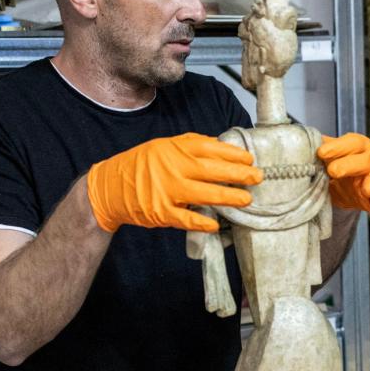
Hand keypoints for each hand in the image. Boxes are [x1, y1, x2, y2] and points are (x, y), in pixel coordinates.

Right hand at [86, 133, 261, 232]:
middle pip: (212, 170)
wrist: (111, 186)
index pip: (210, 148)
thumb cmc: (143, 165)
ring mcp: (167, 190)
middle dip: (239, 174)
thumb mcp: (164, 146)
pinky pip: (186, 218)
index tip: (250, 159)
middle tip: (258, 178)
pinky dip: (202, 222)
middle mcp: (172, 167)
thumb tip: (222, 147)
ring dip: (228, 197)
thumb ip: (191, 146)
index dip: (233, 154)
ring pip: (204, 194)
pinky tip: (217, 223)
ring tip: (246, 199)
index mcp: (175, 149)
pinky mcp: (160, 211)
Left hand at [317, 133, 369, 213]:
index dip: (337, 147)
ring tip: (366, 190)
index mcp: (357, 145)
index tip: (321, 152)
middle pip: (362, 161)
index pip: (350, 143)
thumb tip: (300, 147)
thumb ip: (319, 151)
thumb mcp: (328, 154)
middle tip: (332, 171)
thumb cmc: (339, 161)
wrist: (350, 181)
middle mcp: (369, 159)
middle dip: (348, 166)